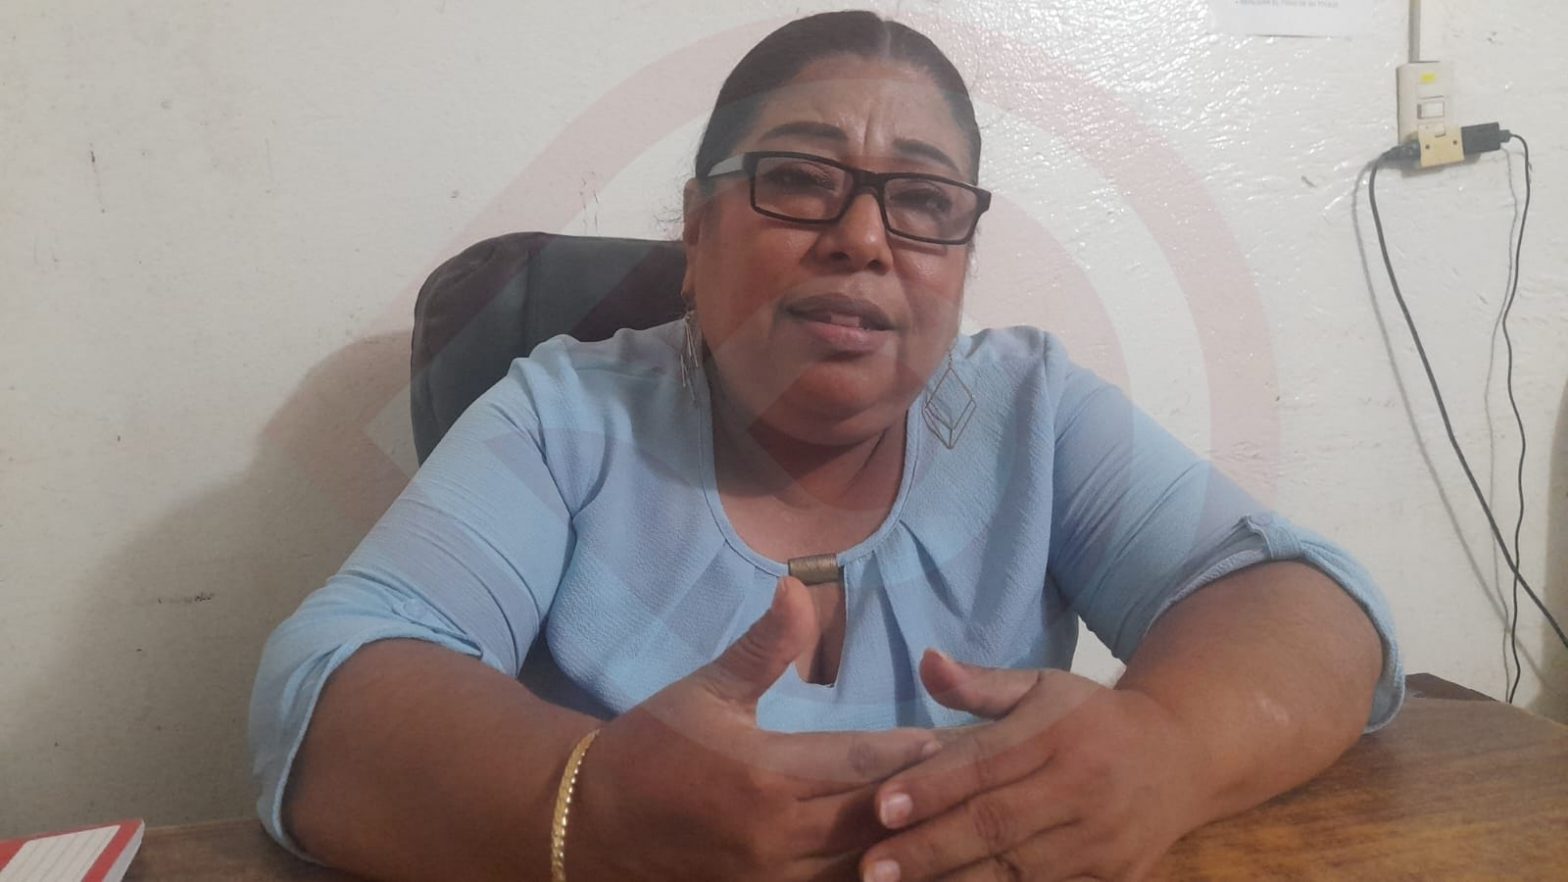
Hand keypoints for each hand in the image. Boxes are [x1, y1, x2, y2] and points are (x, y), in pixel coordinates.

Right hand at [569, 577, 942, 881]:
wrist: (588, 823)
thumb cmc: (652, 746)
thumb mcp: (706, 690)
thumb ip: (763, 647)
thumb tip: (798, 585)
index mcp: (767, 773)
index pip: (863, 764)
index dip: (913, 753)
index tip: (956, 740)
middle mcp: (777, 835)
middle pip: (875, 820)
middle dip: (922, 802)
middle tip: (974, 782)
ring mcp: (771, 880)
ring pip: (862, 869)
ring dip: (904, 850)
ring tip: (951, 828)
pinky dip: (864, 878)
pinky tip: (899, 865)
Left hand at [858, 652, 1212, 881]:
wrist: (1182, 756)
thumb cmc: (1092, 719)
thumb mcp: (1041, 687)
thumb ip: (979, 683)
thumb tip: (926, 661)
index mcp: (1059, 733)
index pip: (984, 763)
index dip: (930, 788)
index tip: (879, 807)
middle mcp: (1083, 788)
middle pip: (996, 825)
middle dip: (929, 849)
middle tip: (872, 868)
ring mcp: (1102, 841)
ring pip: (1018, 872)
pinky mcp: (1114, 879)